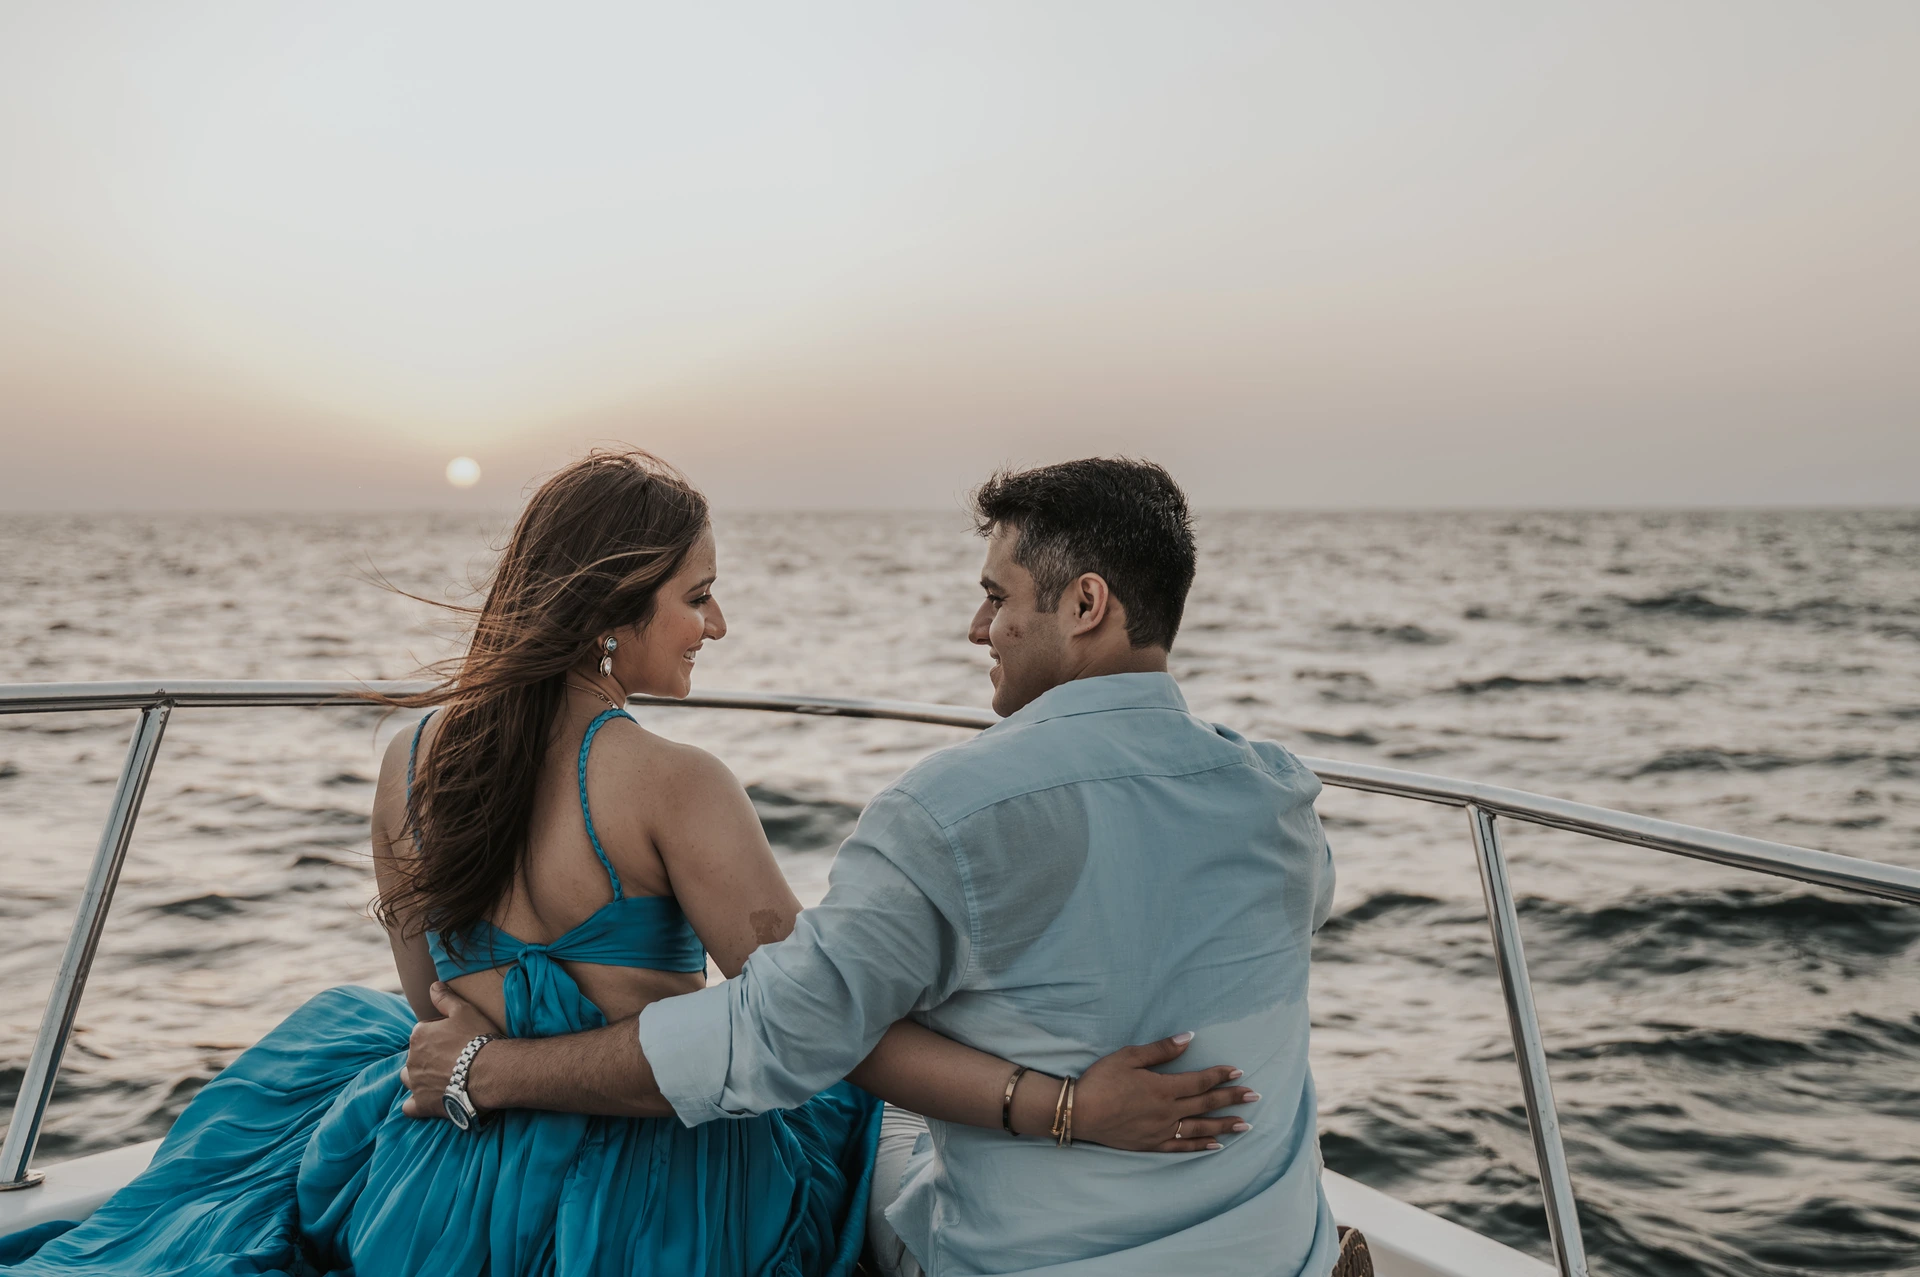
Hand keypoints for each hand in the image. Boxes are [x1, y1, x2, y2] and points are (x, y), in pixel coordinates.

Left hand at [401, 982, 501, 1118]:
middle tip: (454, 1059)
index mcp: (418, 1035)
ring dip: (419, 1077)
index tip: (456, 1039)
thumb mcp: (464, 1010)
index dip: (439, 1034)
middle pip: (416, 1056)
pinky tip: (427, 1101)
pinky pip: (409, 1107)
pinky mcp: (422, 1105)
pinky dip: (415, 1104)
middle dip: (429, 1056)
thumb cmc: (478, 1038)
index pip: (423, 1032)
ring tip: (441, 1077)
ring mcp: (415, 1084)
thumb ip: (444, 998)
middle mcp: (411, 1059)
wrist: (490, 1071)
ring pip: (409, 1079)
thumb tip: (432, 986)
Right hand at [1067, 1032, 1256, 1152]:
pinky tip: (1216, 1146)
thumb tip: (1189, 1038)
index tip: (1239, 1072)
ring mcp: (1161, 1131)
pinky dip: (1200, 1146)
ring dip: (1224, 1125)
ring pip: (1200, 1128)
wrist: (1079, 1112)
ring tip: (1245, 1124)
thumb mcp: (1128, 1056)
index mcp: (1163, 1088)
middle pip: (1206, 1104)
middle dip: (1232, 1099)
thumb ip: (1161, 1049)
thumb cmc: (1101, 1080)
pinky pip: (1181, 1148)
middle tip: (1255, 1097)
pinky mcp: (1151, 1144)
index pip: (1200, 1081)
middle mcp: (1168, 1112)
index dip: (1221, 1076)